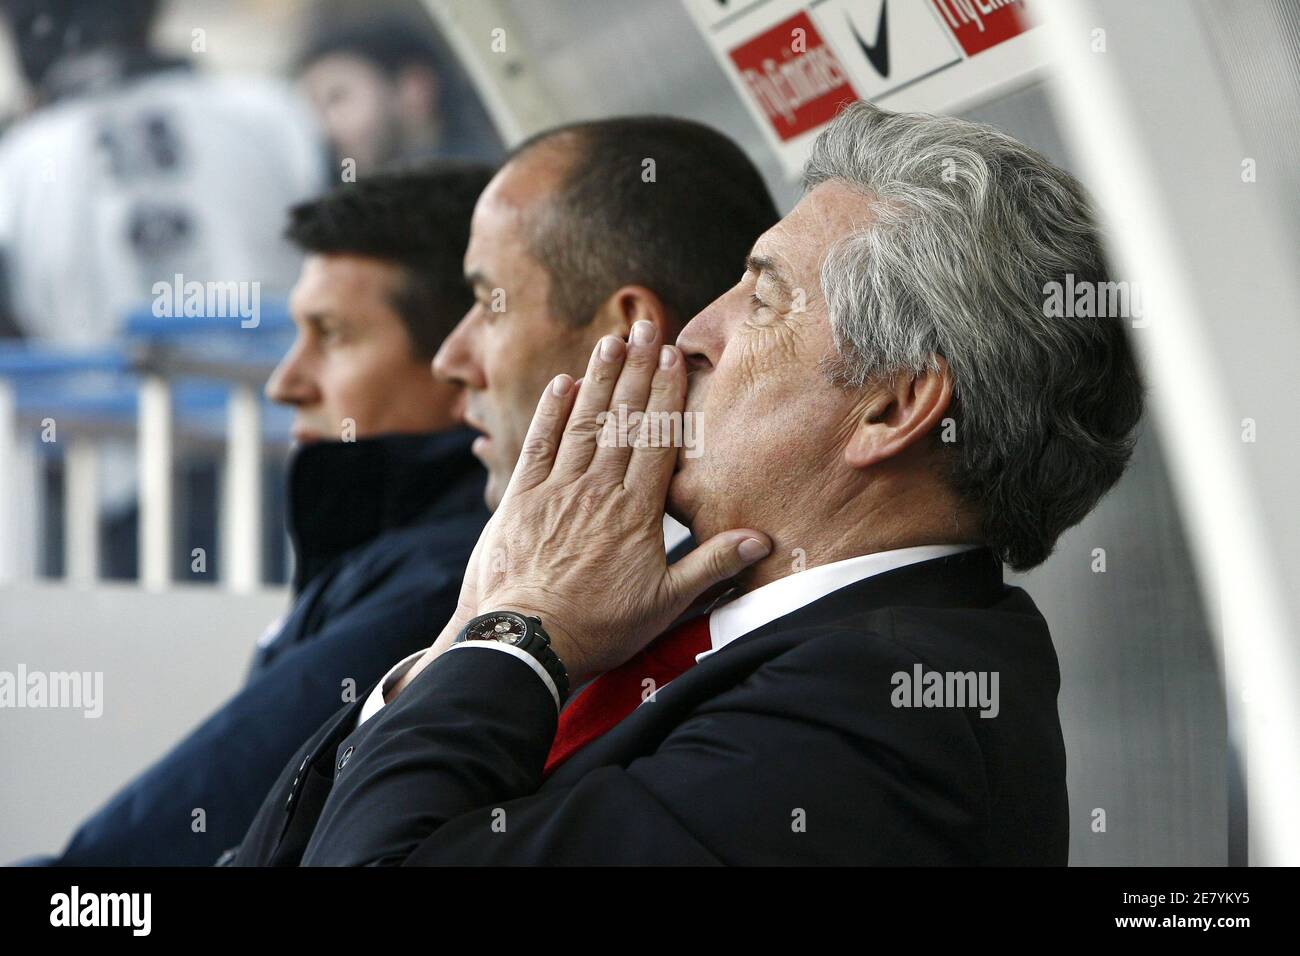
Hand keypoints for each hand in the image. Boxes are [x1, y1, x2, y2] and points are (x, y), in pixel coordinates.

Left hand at [466, 320, 769, 682]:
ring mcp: (558, 492)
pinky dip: (550, 413)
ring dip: (598, 380)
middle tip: (645, 328)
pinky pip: (538, 447)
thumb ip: (712, 565)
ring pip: (583, 424)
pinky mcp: (522, 500)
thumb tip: (761, 540)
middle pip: (622, 421)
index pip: (656, 440)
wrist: (529, 640)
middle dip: (635, 370)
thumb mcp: (666, 603)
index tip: (673, 358)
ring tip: (611, 342)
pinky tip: (561, 384)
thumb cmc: (601, 626)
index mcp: (637, 512)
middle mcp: (599, 491)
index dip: (665, 395)